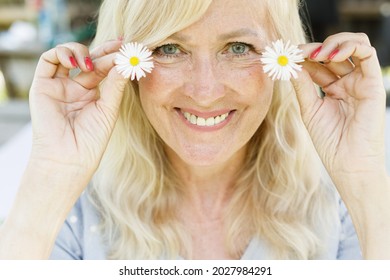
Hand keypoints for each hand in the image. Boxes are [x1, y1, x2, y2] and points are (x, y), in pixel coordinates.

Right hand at [29, 39, 126, 180]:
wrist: (70, 158)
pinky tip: (76, 64)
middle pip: (88, 58)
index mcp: (92, 93)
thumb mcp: (108, 109)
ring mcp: (59, 85)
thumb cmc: (91, 139)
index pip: (103, 67)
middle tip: (119, 44)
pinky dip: (61, 54)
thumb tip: (127, 62)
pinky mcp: (42, 86)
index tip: (129, 49)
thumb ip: (115, 85)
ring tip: (92, 63)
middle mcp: (75, 86)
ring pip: (67, 54)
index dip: (115, 56)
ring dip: (80, 51)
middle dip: (103, 49)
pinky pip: (48, 60)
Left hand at [292, 33, 386, 193]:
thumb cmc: (329, 141)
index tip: (287, 56)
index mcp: (332, 88)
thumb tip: (290, 62)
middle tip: (298, 52)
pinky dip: (350, 46)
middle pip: (332, 52)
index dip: (303, 56)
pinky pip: (367, 53)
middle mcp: (347, 82)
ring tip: (316, 54)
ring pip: (353, 45)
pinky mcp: (373, 83)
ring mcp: (360, 81)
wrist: (348, 162)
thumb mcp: (309, 108)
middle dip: (314, 48)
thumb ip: (302, 84)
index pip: (317, 63)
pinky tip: (331, 55)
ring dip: (333, 42)